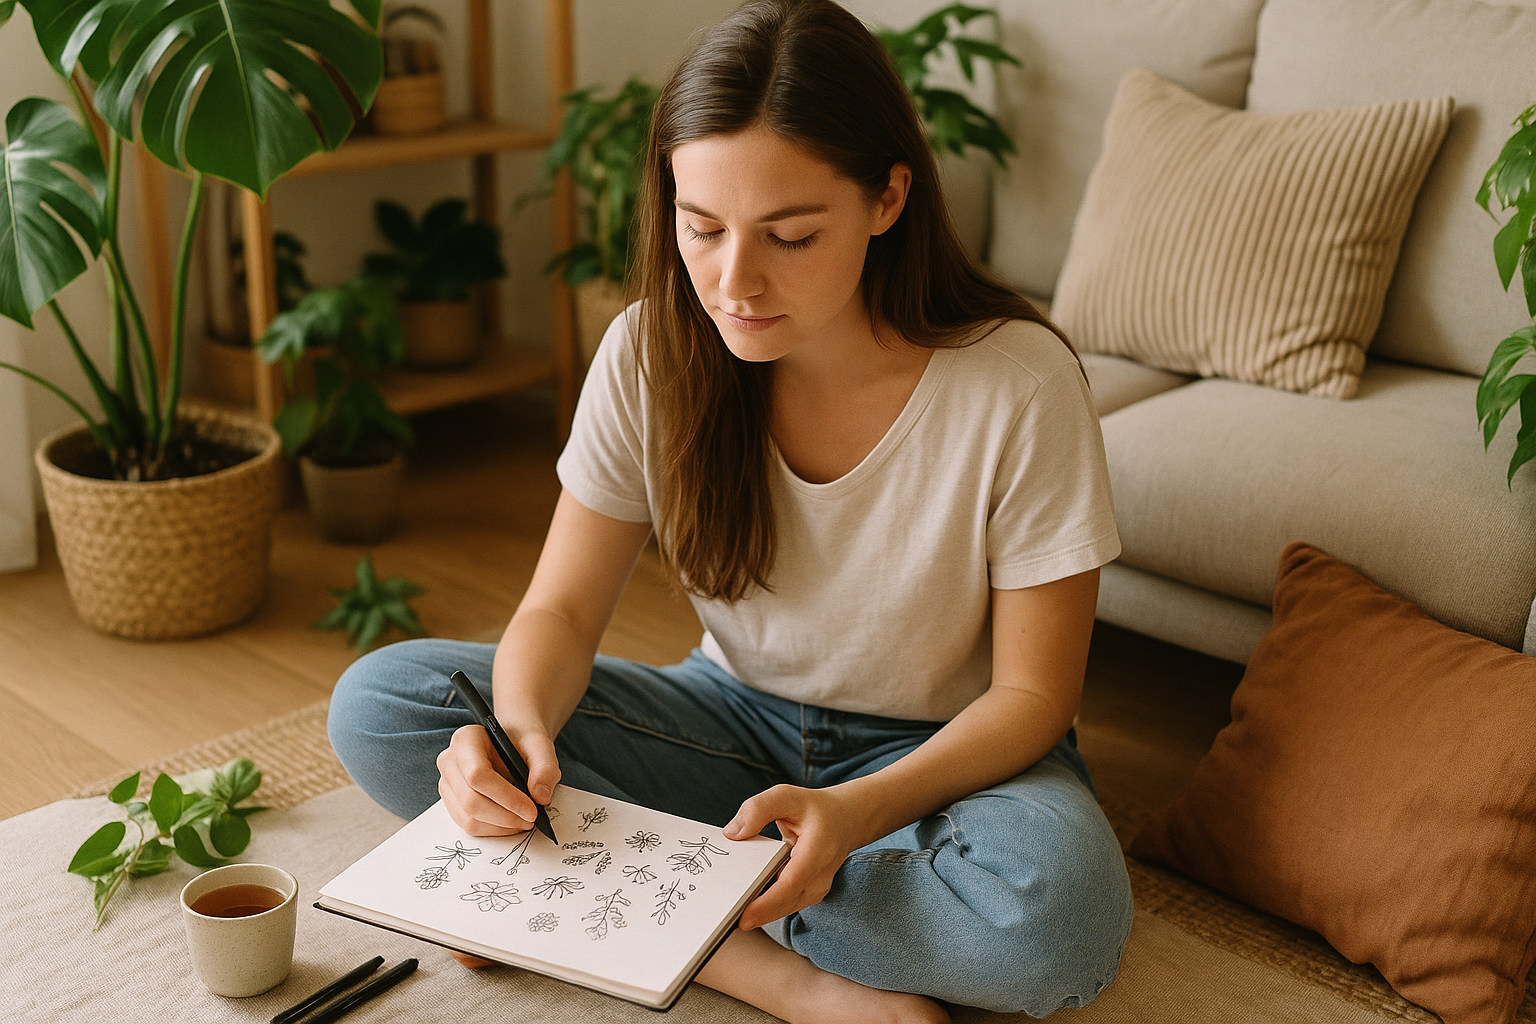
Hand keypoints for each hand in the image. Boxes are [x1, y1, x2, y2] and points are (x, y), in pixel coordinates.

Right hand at [436, 722, 559, 836]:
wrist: (513, 740)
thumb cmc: (523, 740)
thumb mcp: (540, 745)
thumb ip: (545, 768)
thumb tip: (540, 797)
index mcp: (466, 740)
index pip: (478, 775)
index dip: (506, 797)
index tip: (532, 810)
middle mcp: (449, 761)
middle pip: (471, 801)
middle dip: (505, 817)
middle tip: (532, 819)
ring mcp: (448, 783)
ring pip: (468, 818)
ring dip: (500, 827)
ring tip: (524, 820)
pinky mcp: (452, 801)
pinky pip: (469, 825)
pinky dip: (494, 829)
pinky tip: (512, 822)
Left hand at [724, 784, 864, 930]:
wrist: (846, 820)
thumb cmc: (816, 809)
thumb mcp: (787, 796)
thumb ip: (759, 809)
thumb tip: (733, 833)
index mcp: (817, 852)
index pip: (790, 885)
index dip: (767, 904)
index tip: (743, 917)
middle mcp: (819, 877)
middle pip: (785, 903)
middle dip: (756, 913)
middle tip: (724, 919)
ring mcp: (815, 889)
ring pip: (784, 908)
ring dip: (759, 912)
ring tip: (729, 914)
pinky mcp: (807, 894)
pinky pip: (784, 904)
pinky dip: (765, 906)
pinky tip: (744, 902)